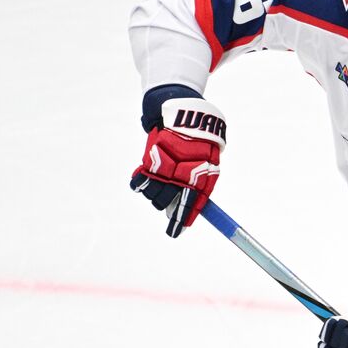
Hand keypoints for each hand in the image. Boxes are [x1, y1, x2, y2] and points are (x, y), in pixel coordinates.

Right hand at [130, 96, 226, 237]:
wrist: (184, 114)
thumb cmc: (199, 144)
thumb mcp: (208, 164)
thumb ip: (196, 188)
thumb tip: (177, 211)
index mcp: (204, 175)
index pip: (192, 203)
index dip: (182, 219)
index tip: (175, 232)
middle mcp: (185, 172)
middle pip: (169, 202)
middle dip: (165, 205)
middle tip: (165, 197)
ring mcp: (167, 165)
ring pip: (154, 195)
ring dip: (154, 194)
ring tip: (159, 182)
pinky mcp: (151, 158)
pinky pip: (140, 181)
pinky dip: (140, 183)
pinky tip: (144, 179)